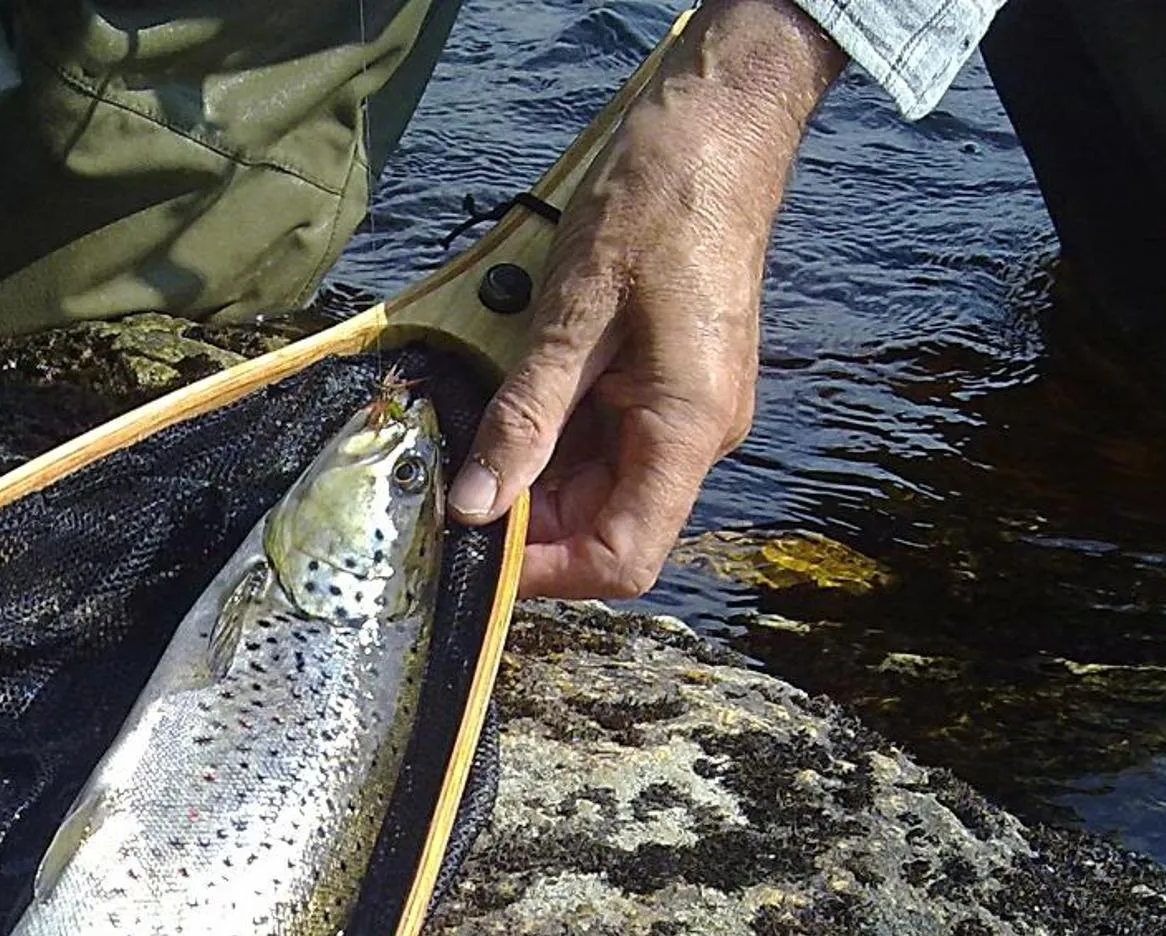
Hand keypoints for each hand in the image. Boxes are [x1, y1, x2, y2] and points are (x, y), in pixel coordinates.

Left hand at [447, 0, 845, 598]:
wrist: (717, 133)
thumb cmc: (656, 207)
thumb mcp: (573, 316)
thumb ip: (524, 418)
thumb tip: (475, 504)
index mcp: (686, 428)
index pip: (622, 558)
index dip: (547, 572)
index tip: (474, 552)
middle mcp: (697, 436)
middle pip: (605, 528)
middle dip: (526, 522)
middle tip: (448, 491)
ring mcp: (685, 412)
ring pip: (598, 488)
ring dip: (533, 479)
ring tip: (468, 442)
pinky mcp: (669, 387)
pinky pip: (605, 443)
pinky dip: (550, 441)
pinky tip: (505, 411)